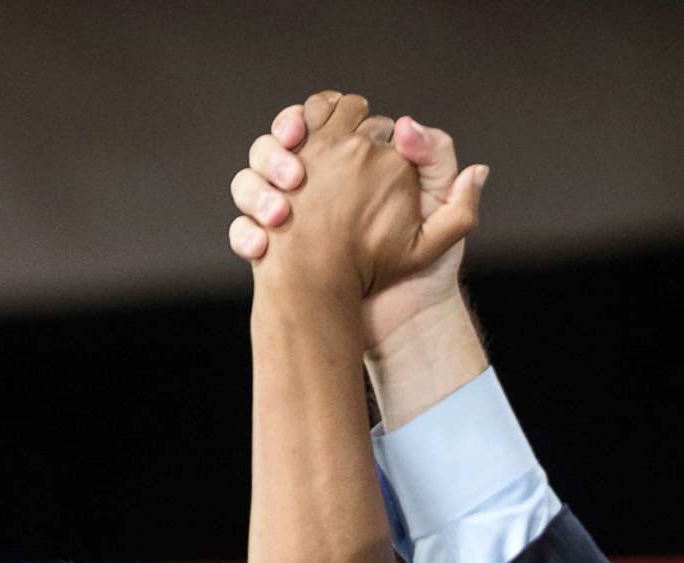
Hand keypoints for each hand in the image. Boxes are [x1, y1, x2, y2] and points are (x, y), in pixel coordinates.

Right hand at [230, 97, 485, 347]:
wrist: (403, 323)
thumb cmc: (427, 268)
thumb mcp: (440, 212)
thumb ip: (436, 160)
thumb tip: (405, 124)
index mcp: (354, 164)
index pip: (320, 118)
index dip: (308, 118)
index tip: (304, 135)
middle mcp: (316, 184)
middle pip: (274, 143)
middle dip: (274, 152)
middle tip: (293, 177)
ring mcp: (289, 216)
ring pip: (248, 180)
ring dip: (254, 191)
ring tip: (278, 214)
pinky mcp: (274, 249)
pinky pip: (243, 230)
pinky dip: (245, 235)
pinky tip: (262, 247)